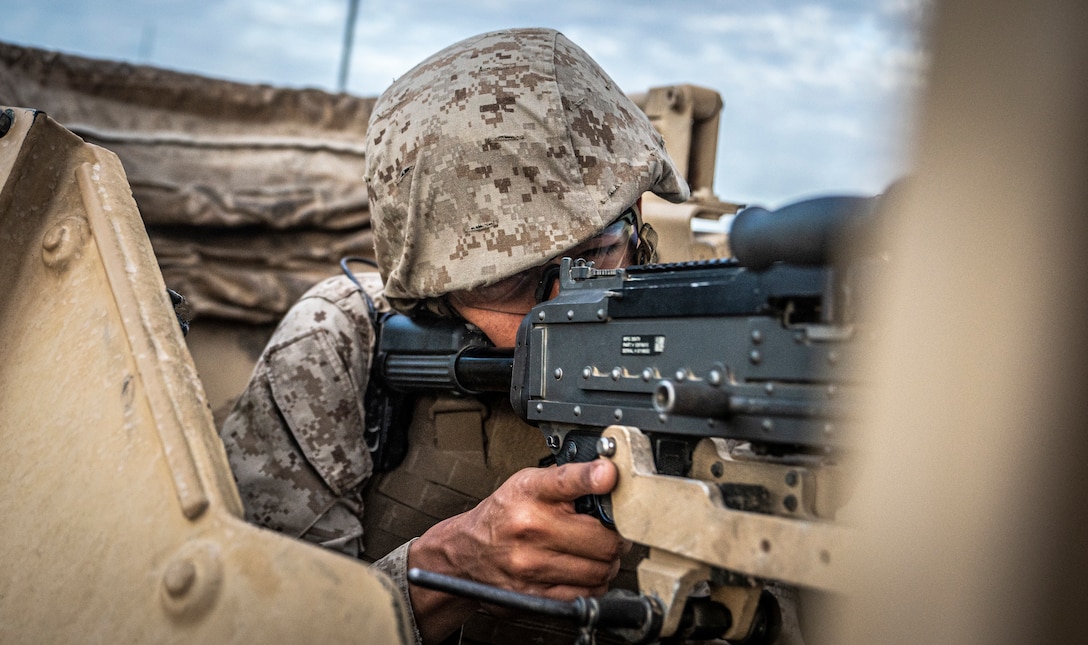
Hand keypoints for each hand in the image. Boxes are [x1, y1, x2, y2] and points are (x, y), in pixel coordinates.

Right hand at [407, 459, 626, 642]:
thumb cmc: (504, 515)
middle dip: (614, 538)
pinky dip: (594, 584)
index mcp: (528, 492)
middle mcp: (528, 526)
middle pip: (602, 540)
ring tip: (595, 554)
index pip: (565, 480)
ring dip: (606, 564)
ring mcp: (530, 564)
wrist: (466, 552)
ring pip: (600, 570)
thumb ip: (569, 480)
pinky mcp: (533, 594)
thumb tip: (611, 477)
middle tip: (609, 534)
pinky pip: (586, 593)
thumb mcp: (529, 484)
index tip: (608, 475)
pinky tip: (582, 571)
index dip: (591, 476)